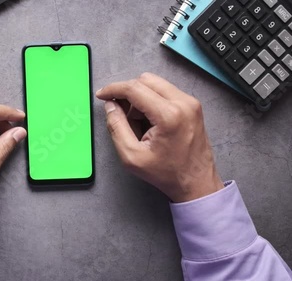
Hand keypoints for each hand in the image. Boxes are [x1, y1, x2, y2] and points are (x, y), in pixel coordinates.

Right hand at [96, 73, 223, 202]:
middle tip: (120, 113)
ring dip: (140, 97)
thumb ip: (116, 127)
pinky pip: (165, 91)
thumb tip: (110, 106)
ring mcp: (190, 102)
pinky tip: (149, 121)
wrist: (196, 182)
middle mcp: (183, 103)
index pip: (135, 88)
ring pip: (155, 83)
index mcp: (169, 115)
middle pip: (145, 80)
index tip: (102, 95)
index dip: (113, 89)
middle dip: (127, 93)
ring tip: (138, 122)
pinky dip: (151, 100)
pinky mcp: (192, 105)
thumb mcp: (132, 156)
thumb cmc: (167, 173)